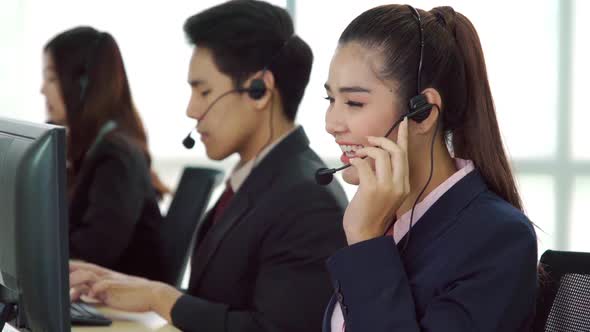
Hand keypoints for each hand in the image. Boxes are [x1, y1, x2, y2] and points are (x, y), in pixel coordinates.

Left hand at [69, 260, 181, 320]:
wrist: (152, 294)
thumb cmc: (134, 294)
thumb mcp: (113, 292)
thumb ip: (98, 292)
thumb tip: (84, 294)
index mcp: (106, 276)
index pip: (86, 268)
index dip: (72, 268)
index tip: (60, 270)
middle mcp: (106, 276)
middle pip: (85, 269)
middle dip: (70, 270)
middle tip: (57, 273)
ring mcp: (110, 282)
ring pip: (89, 275)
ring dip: (77, 280)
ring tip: (68, 286)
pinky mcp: (115, 289)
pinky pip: (102, 286)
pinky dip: (94, 289)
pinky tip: (89, 295)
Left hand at [343, 118, 409, 244]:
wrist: (364, 235)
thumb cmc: (371, 214)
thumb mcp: (385, 194)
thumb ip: (385, 176)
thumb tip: (373, 158)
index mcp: (404, 184)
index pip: (406, 155)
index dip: (403, 136)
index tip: (403, 122)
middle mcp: (400, 184)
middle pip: (396, 150)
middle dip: (381, 140)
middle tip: (369, 141)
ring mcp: (387, 187)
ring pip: (381, 154)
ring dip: (366, 151)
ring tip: (357, 156)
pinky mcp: (372, 189)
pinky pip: (365, 164)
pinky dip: (356, 160)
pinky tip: (351, 164)